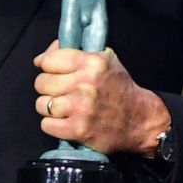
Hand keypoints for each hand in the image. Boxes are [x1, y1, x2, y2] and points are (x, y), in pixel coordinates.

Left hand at [33, 41, 170, 155]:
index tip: (48, 70)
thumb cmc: (120, 88)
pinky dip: (52, 124)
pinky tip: (64, 121)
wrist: (140, 120)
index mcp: (92, 62)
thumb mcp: (105, 60)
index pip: (49, 61)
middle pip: (41, 83)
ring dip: (49, 107)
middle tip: (59, 91)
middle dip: (47, 87)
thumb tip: (44, 56)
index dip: (45, 66)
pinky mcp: (78, 129)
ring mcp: (80, 108)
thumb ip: (76, 53)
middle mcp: (85, 83)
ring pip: (41, 104)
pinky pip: (46, 124)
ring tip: (62, 107)